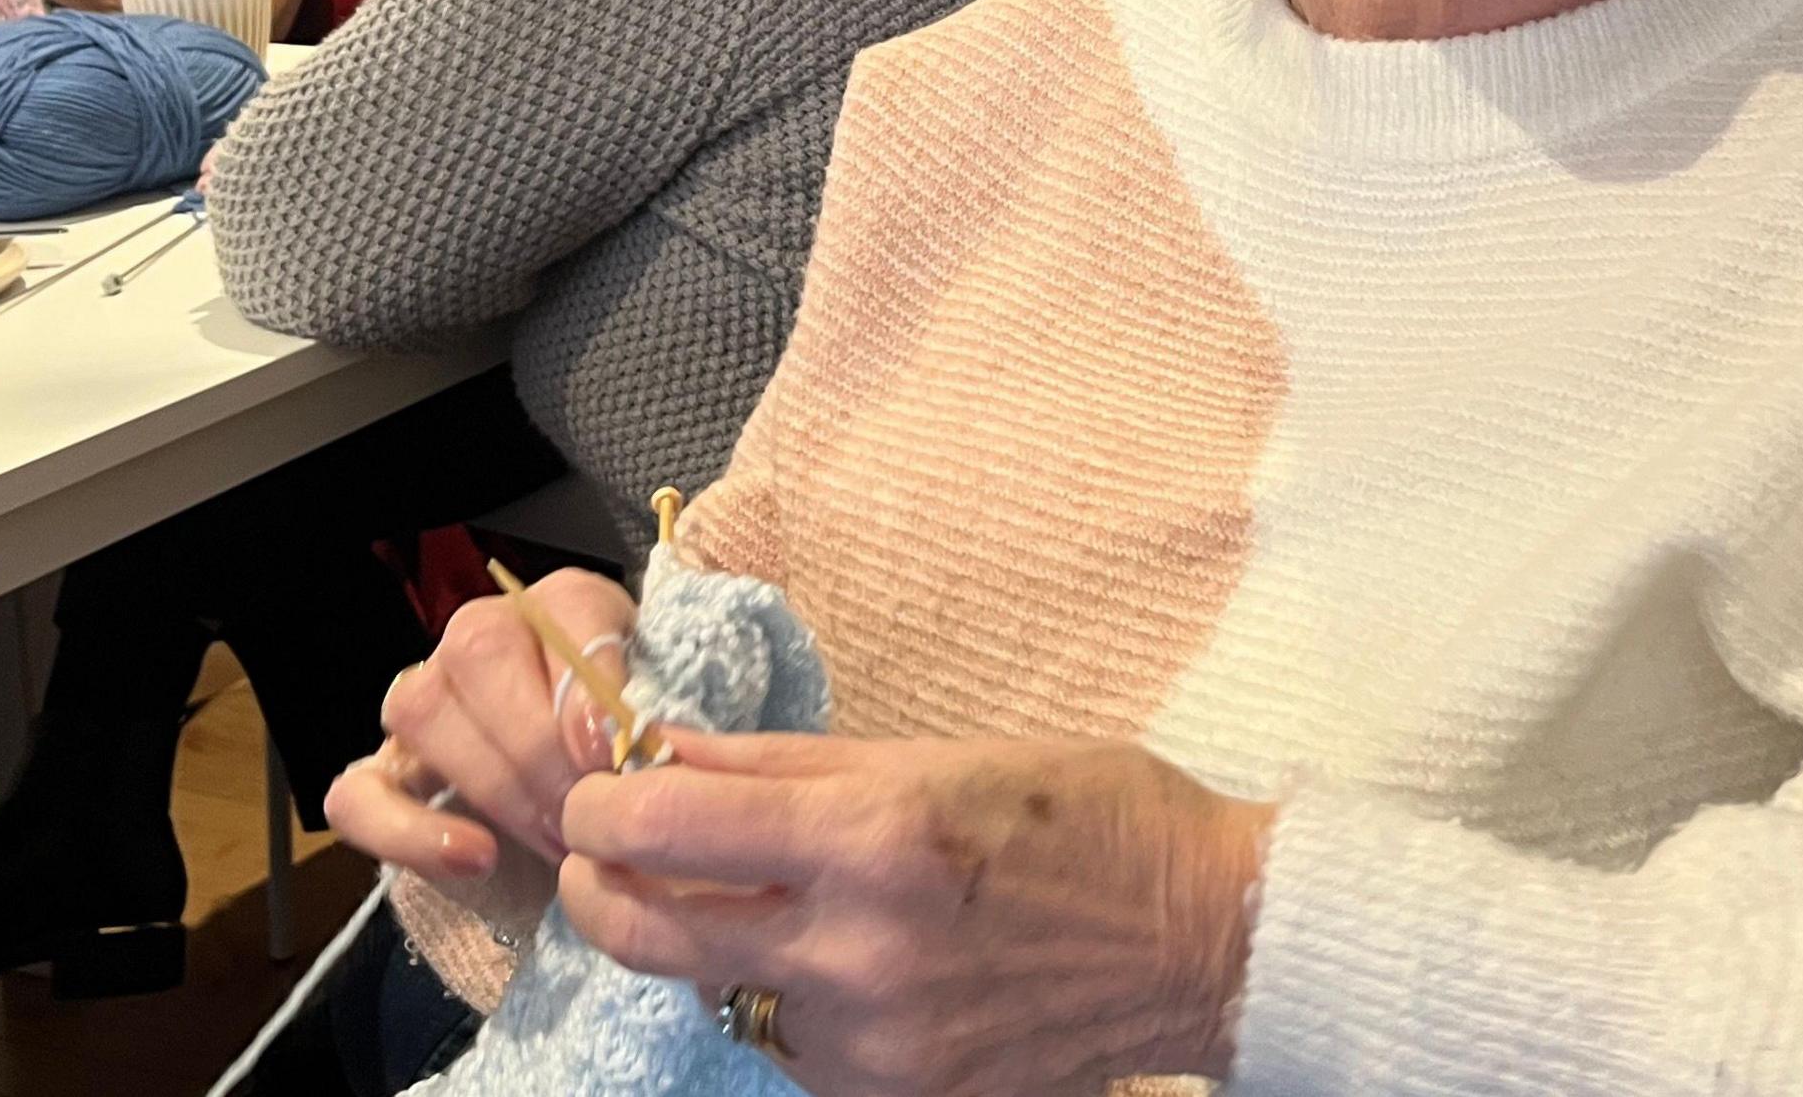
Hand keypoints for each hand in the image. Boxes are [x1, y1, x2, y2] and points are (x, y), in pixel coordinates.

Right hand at [327, 565, 638, 887]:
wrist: (597, 830)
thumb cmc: (635, 772)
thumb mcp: (662, 731)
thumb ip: (657, 716)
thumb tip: (638, 736)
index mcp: (563, 609)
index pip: (564, 607)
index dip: (586, 675)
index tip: (611, 747)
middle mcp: (482, 638)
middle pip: (481, 652)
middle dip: (541, 744)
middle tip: (589, 809)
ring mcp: (422, 704)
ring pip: (422, 709)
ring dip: (496, 785)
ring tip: (557, 840)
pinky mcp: (382, 777)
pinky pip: (359, 796)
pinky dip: (410, 831)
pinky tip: (477, 857)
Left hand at [557, 731, 1270, 1093]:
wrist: (1205, 942)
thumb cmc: (1093, 821)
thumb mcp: (941, 758)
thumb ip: (787, 766)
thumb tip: (664, 751)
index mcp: (875, 842)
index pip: (666, 830)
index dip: (601, 807)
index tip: (597, 795)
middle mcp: (862, 955)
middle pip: (652, 934)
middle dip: (602, 885)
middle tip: (605, 853)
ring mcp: (878, 1047)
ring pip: (722, 998)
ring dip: (718, 950)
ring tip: (778, 903)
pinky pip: (793, 1051)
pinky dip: (790, 1005)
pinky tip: (846, 964)